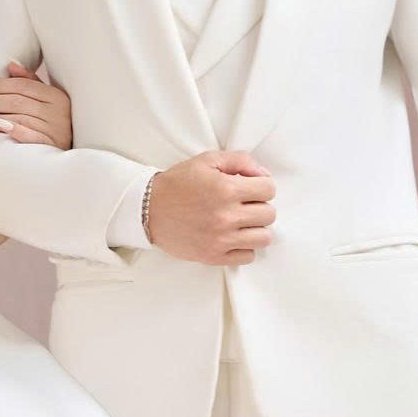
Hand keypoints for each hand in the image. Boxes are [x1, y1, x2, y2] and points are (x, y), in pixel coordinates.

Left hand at [0, 60, 73, 148]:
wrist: (67, 155)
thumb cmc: (53, 124)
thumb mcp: (46, 101)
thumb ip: (29, 82)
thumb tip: (10, 64)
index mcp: (56, 96)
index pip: (22, 86)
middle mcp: (57, 111)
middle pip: (18, 101)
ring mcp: (55, 130)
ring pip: (20, 118)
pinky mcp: (51, 146)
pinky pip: (30, 136)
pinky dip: (14, 130)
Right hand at [144, 151, 276, 265]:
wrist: (148, 209)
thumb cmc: (178, 183)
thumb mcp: (207, 160)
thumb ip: (240, 160)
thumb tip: (264, 174)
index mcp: (226, 189)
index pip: (269, 189)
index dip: (261, 186)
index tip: (251, 188)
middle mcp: (226, 215)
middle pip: (269, 214)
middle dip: (259, 206)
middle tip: (244, 204)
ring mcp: (221, 238)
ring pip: (263, 238)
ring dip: (256, 228)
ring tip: (241, 222)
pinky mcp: (214, 256)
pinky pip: (248, 256)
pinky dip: (244, 247)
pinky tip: (233, 236)